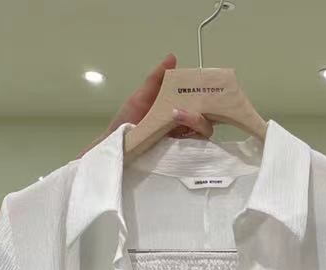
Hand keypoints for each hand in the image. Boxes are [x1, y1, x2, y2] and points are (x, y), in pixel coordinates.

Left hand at [88, 54, 213, 150]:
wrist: (117, 146)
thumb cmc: (127, 121)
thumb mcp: (141, 97)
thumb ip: (156, 79)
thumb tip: (172, 57)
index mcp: (177, 109)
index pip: (199, 101)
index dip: (206, 93)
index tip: (203, 85)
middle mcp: (184, 125)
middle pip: (207, 115)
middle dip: (205, 106)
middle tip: (187, 102)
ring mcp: (184, 142)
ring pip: (205, 130)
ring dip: (197, 120)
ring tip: (176, 114)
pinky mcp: (182, 156)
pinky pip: (198, 148)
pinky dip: (194, 137)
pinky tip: (181, 129)